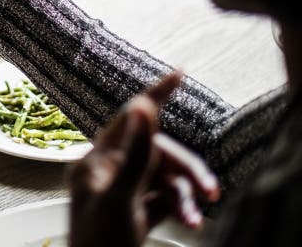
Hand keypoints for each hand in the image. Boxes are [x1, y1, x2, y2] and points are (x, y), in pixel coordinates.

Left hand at [69, 72, 219, 246]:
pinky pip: (163, 199)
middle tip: (208, 189)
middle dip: (184, 168)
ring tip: (199, 214)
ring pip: (163, 177)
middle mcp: (107, 173)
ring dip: (185, 193)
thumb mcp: (119, 197)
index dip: (154, 95)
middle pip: (155, 153)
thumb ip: (134, 153)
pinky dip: (180, 207)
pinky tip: (191, 221)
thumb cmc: (99, 246)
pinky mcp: (134, 213)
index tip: (178, 74)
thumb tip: (142, 105)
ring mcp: (121, 194)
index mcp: (96, 161)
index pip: (128, 118)